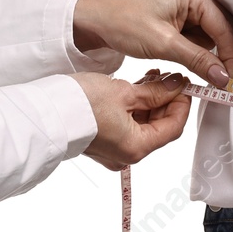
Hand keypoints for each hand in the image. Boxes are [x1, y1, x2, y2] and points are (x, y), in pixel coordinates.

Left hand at [73, 0, 232, 87]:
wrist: (94, 19)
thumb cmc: (123, 22)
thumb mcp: (163, 44)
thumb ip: (197, 60)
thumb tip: (223, 76)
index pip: (224, 28)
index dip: (229, 57)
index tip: (229, 82)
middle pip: (220, 31)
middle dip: (218, 57)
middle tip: (219, 82)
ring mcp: (186, 6)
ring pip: (208, 37)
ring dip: (204, 56)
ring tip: (196, 72)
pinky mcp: (177, 18)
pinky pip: (195, 38)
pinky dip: (193, 53)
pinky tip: (185, 63)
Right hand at [73, 71, 192, 170]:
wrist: (47, 110)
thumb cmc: (80, 104)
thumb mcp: (124, 92)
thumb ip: (155, 91)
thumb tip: (175, 86)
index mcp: (136, 147)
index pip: (173, 128)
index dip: (182, 105)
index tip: (185, 87)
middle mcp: (126, 153)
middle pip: (159, 127)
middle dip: (167, 101)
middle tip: (172, 78)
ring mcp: (114, 148)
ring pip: (144, 124)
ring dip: (152, 101)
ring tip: (155, 77)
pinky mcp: (104, 139)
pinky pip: (129, 124)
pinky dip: (136, 107)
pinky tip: (139, 87)